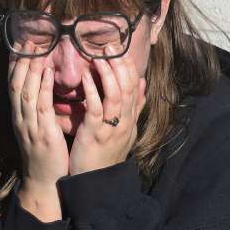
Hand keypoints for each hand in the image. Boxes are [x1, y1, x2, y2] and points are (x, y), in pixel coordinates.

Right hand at [9, 55, 68, 220]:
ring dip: (31, 67)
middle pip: (16, 82)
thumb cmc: (46, 154)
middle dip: (21, 59)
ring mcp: (30, 126)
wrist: (45, 183)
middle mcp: (21, 118)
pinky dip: (43, 87)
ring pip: (26, 91)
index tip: (21, 41)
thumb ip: (40, 108)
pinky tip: (48, 71)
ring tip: (36, 46)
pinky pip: (41, 107)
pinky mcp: (43, 134)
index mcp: (20, 116)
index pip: (14, 83)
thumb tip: (45, 85)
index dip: (17, 62)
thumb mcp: (39, 128)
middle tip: (27, 36)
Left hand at [68, 46, 146, 175]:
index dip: (130, 67)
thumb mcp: (125, 130)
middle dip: (120, 65)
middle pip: (128, 88)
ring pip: (115, 96)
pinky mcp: (95, 135)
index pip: (136, 87)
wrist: (97, 183)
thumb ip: (135, 108)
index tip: (122, 50)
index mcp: (131, 119)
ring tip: (100, 56)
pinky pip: (96, 110)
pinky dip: (92, 92)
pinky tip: (85, 78)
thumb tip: (144, 84)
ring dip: (108, 74)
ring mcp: (111, 128)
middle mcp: (125, 122)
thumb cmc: (105, 155)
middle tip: (111, 45)